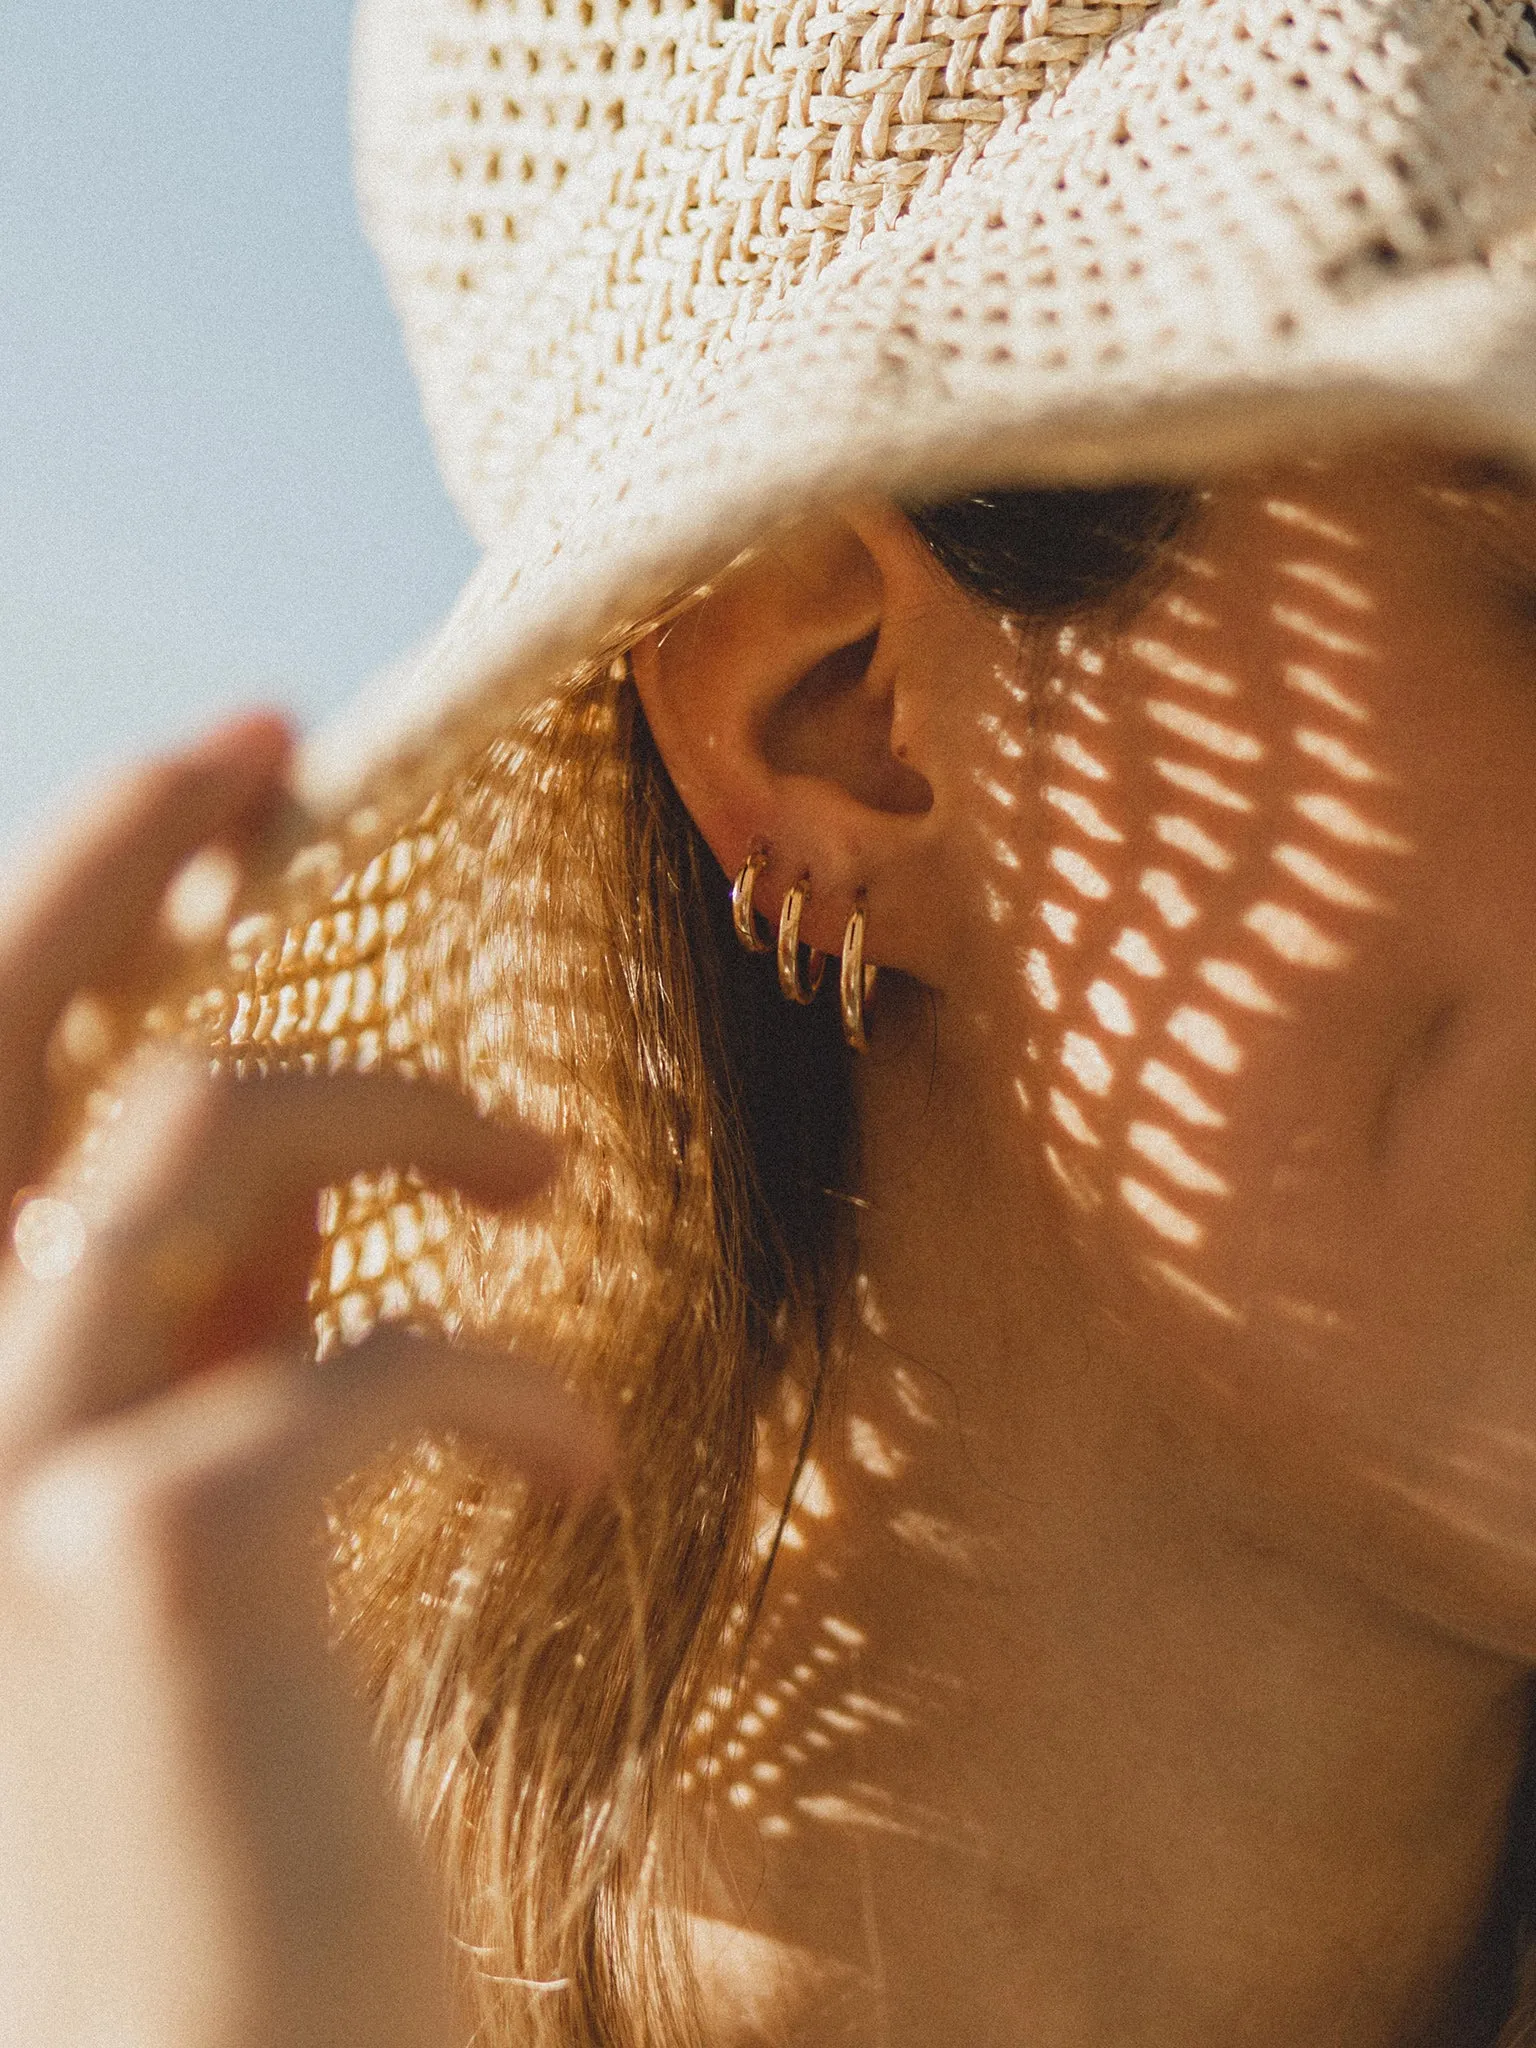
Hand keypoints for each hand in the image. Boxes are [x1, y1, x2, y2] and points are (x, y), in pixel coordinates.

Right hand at [0, 715, 605, 2047]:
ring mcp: (2, 1466)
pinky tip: (573, 1455)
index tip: (234, 766)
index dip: (81, 879)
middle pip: (1, 1018)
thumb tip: (305, 1183)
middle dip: (126, 841)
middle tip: (279, 751)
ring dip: (402, 1112)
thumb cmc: (220, 1803)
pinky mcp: (147, 1561)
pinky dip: (501, 1373)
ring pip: (197, 1123)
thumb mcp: (189, 1515)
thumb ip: (206, 1336)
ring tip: (543, 1176)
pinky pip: (363, 1348)